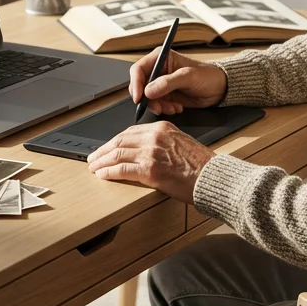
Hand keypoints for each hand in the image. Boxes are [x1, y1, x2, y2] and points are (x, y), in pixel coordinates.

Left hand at [87, 121, 214, 203]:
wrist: (213, 177)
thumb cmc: (201, 166)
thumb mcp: (181, 144)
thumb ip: (162, 143)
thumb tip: (144, 153)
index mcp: (162, 128)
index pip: (130, 131)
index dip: (114, 141)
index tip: (107, 148)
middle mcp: (154, 136)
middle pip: (120, 140)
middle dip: (103, 150)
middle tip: (93, 157)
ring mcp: (151, 152)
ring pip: (117, 154)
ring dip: (102, 162)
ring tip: (94, 167)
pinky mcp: (149, 169)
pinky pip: (121, 169)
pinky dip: (108, 173)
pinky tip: (102, 175)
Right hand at [130, 47, 226, 115]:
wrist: (220, 88)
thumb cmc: (207, 75)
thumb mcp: (188, 76)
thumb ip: (168, 82)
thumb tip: (148, 91)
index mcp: (161, 58)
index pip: (139, 69)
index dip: (136, 83)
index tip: (139, 97)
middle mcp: (158, 70)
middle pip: (140, 85)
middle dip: (147, 99)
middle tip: (158, 107)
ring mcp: (161, 84)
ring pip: (147, 98)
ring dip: (157, 106)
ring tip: (172, 108)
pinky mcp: (165, 95)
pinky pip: (157, 105)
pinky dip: (164, 109)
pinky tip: (177, 108)